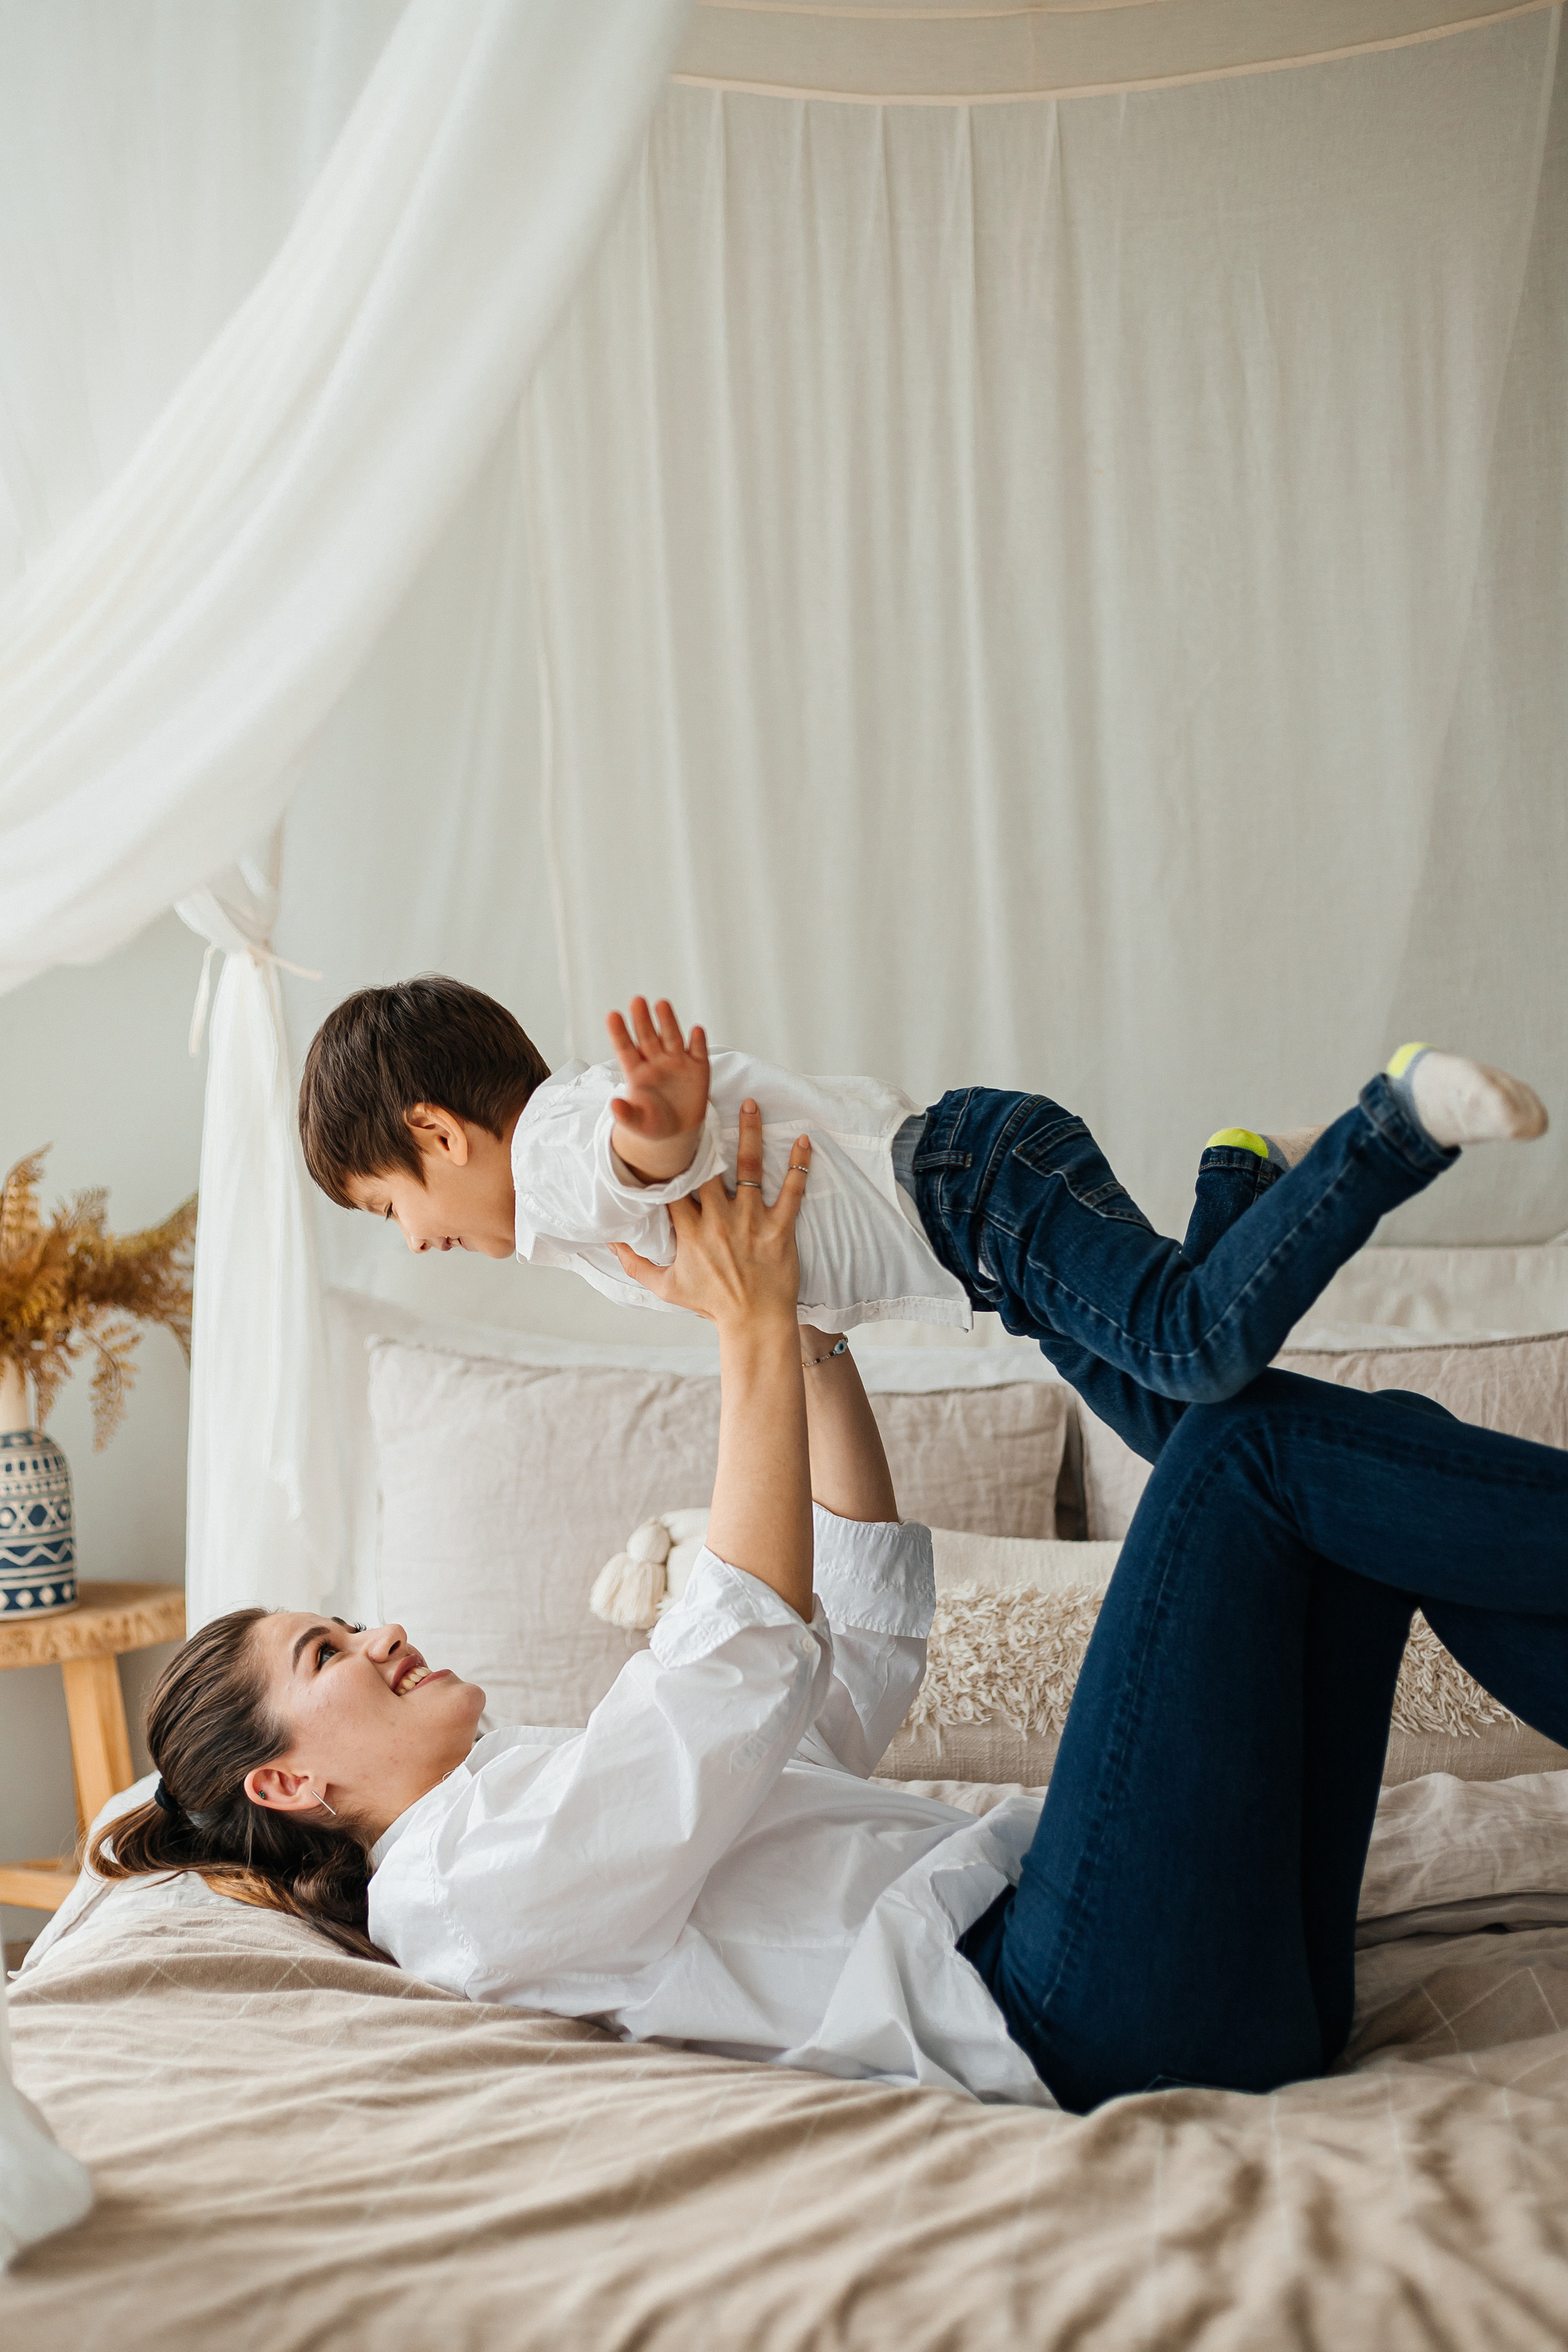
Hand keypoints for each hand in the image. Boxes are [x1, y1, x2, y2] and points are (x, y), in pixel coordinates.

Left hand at [606, 997, 709, 1147]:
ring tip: (661, 1005)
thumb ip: (626, 1115)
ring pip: (671, 1037)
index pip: (625, 1049)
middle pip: (648, 1037)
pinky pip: (698, 1052)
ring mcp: (677, 1062)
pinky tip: (696, 1031)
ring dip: (668, 1022)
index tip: (611, 1015)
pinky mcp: (698, 1067)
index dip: (619, 1033)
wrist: (678, 1130)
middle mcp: (656, 1061)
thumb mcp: (637, 1123)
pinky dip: (698, 1041)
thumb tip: (613, 1105)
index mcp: (637, 1072)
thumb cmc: (652, 1123)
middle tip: (636, 1001)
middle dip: (642, 1020)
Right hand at [612, 1101, 808, 1330]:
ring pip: (749, 1168)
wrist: (754, 1324)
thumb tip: (611, 1241)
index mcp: (690, 1232)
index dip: (668, 1156)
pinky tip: (804, 1139)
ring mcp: (751, 1222)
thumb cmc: (711, 1305)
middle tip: (703, 1101)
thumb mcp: (665, 1287)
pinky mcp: (780, 1228)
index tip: (664, 1130)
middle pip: (709, 1166)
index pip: (673, 1185)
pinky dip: (799, 1164)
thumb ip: (635, 1263)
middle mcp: (718, 1221)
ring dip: (750, 1133)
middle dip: (705, 1132)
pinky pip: (792, 1191)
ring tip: (751, 1103)